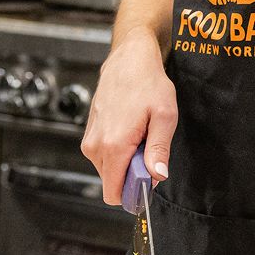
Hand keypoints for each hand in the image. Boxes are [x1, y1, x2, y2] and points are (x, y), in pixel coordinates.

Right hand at [80, 30, 177, 204]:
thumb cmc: (148, 84)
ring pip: (109, 169)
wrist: (129, 60)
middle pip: (112, 182)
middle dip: (132, 175)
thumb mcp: (164, 116)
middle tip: (150, 149)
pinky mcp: (90, 134)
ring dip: (127, 161)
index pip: (114, 193)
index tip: (150, 180)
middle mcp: (96, 146)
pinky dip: (119, 150)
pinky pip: (105, 156)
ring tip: (141, 134)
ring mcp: (90, 140)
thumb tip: (157, 176)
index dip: (134, 194)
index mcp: (113, 146)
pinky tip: (131, 129)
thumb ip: (159, 150)